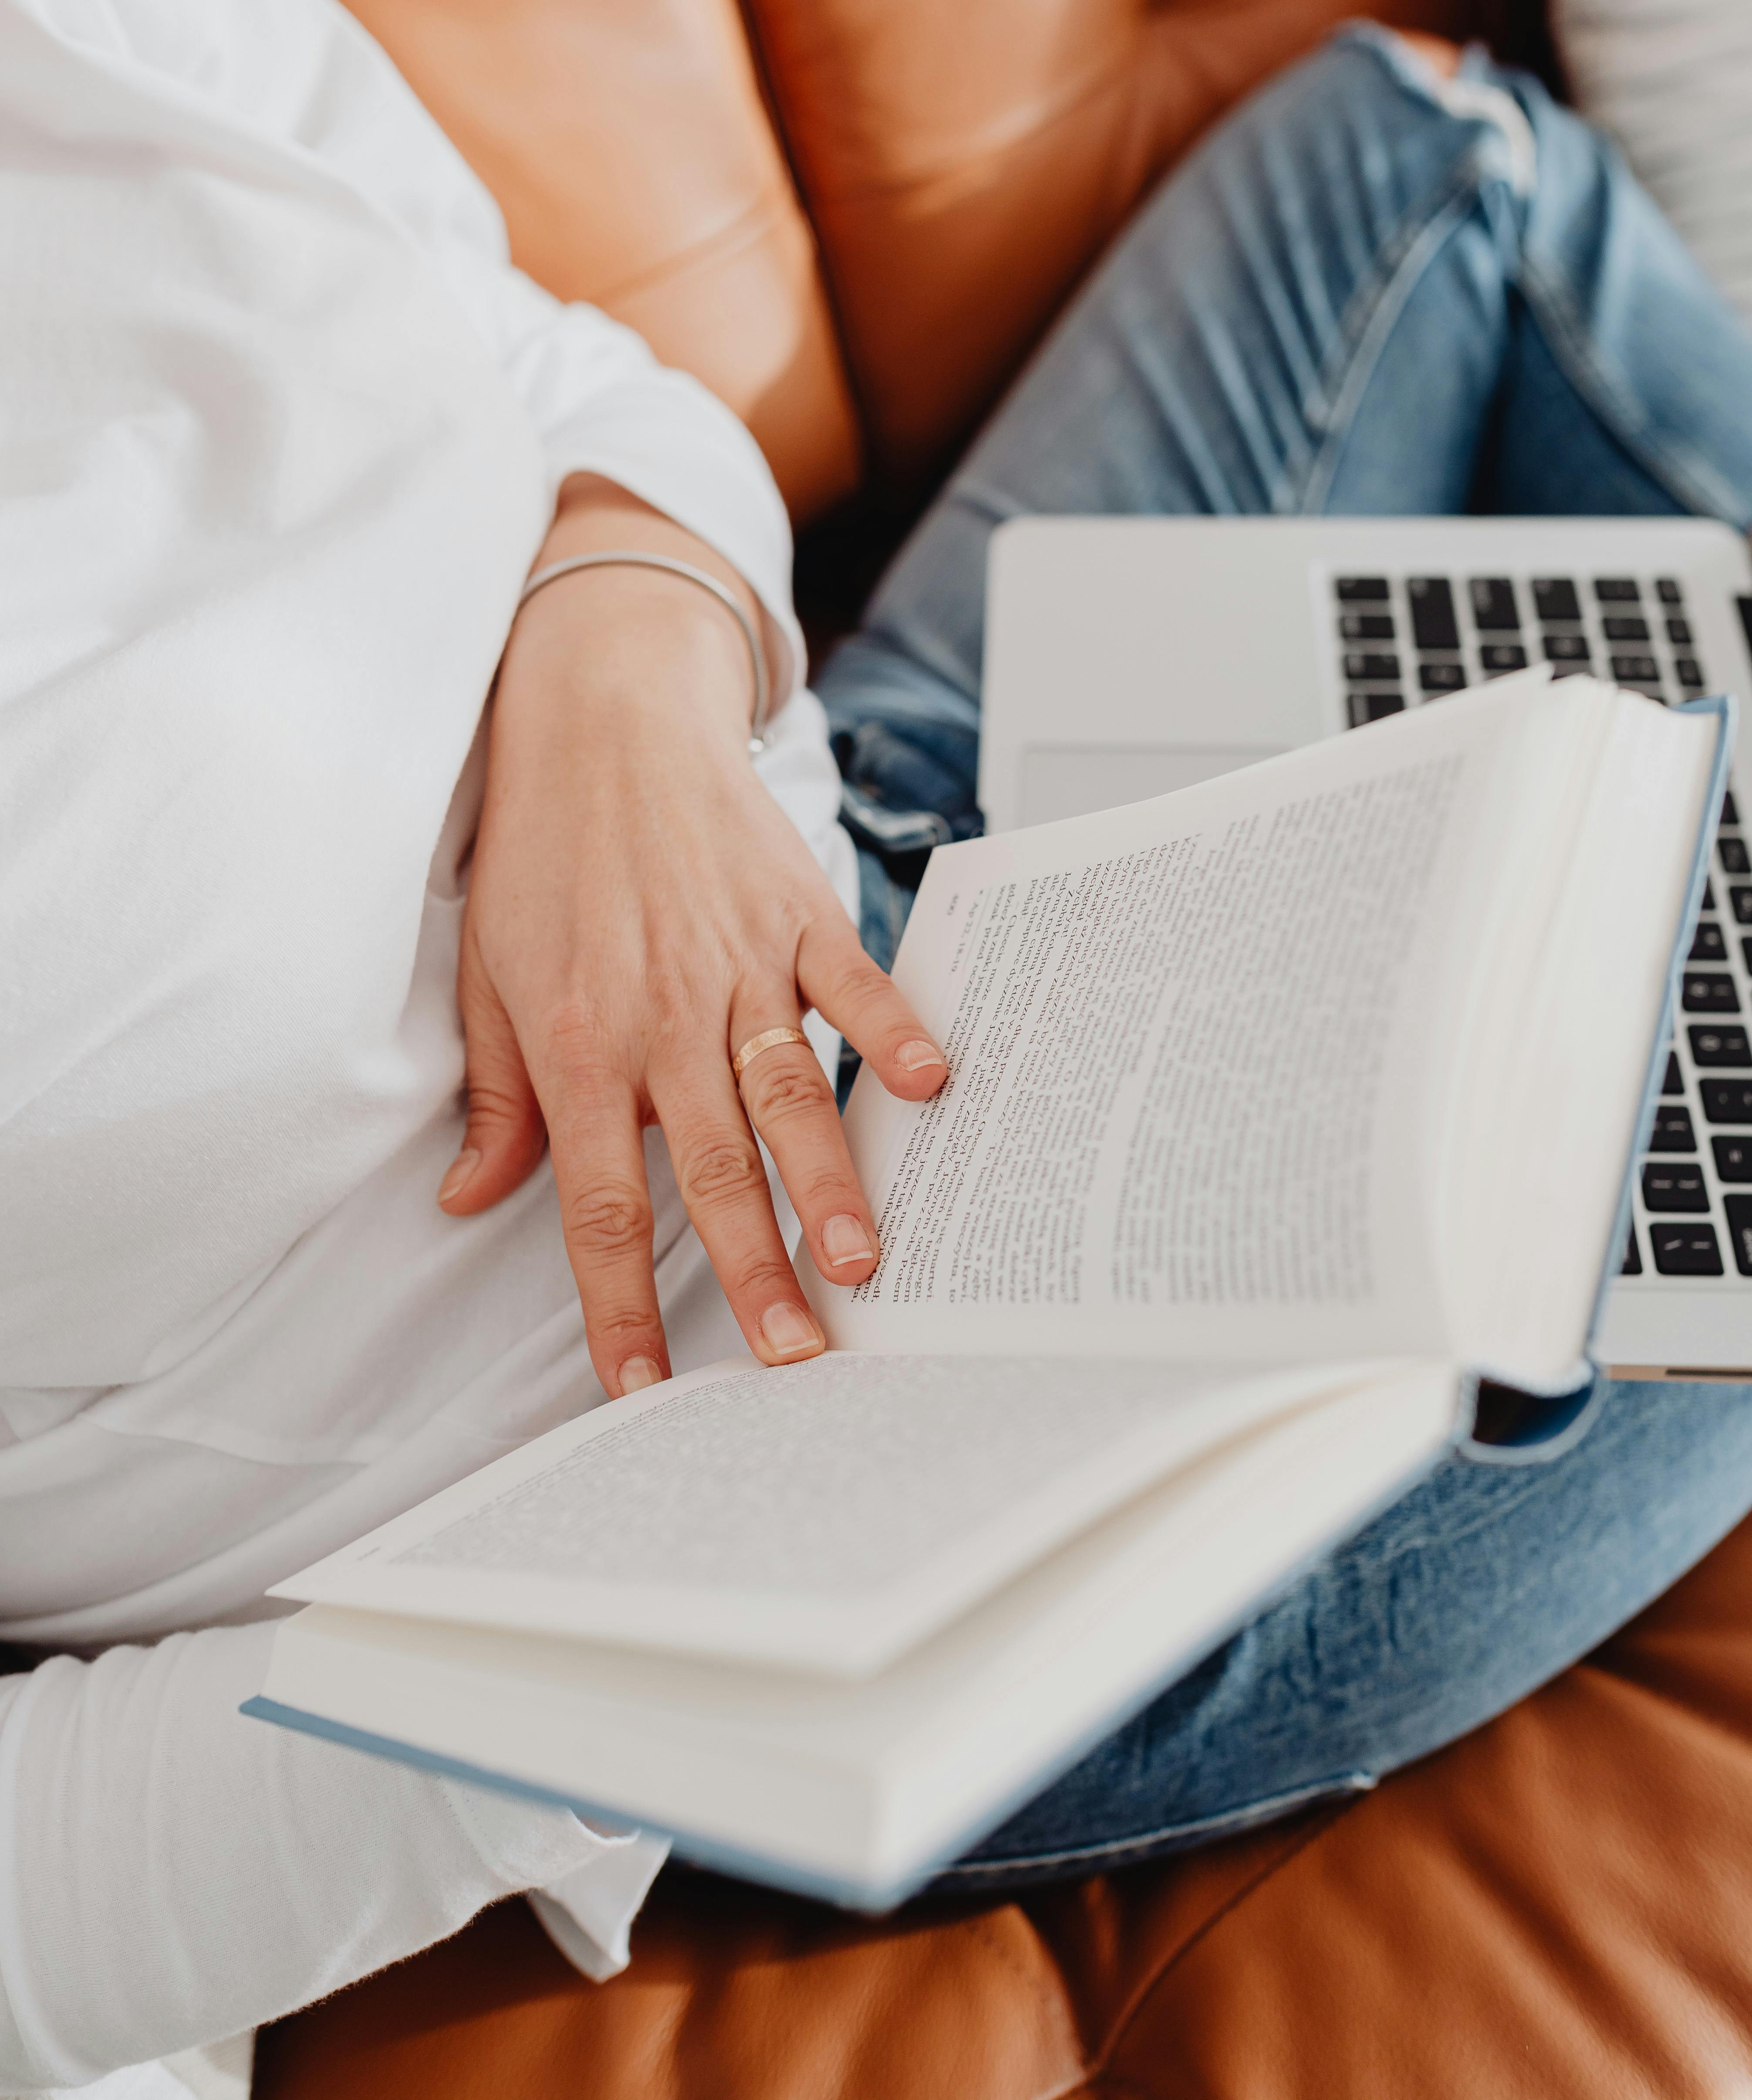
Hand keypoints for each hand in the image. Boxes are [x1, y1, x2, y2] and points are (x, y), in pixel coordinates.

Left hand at [437, 481, 947, 1393]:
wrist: (599, 717)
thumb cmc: (542, 851)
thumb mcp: (489, 978)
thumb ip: (494, 1097)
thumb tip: (471, 1197)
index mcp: (579, 1043)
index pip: (599, 1203)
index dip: (620, 1301)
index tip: (644, 1382)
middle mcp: (661, 1016)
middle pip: (712, 1170)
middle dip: (754, 1272)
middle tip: (796, 1355)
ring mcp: (736, 963)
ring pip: (787, 1095)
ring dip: (830, 1183)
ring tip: (867, 1262)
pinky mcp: (794, 912)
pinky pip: (851, 983)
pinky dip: (891, 1032)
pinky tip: (931, 1087)